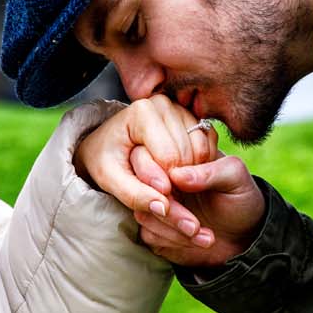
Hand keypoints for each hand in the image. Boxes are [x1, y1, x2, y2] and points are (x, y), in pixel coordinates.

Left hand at [75, 94, 217, 227]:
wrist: (105, 146)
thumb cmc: (105, 161)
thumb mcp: (111, 181)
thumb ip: (135, 195)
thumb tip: (164, 208)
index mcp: (142, 112)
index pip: (169, 157)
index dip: (165, 184)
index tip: (152, 193)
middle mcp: (164, 104)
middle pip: (186, 154)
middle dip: (178, 181)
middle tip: (161, 192)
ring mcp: (180, 108)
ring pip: (200, 152)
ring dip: (190, 176)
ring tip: (168, 183)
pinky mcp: (191, 118)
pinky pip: (206, 148)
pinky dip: (198, 167)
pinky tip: (180, 174)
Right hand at [129, 149, 263, 267]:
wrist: (244, 234)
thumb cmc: (240, 198)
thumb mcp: (235, 178)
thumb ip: (210, 171)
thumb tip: (177, 174)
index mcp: (176, 156)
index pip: (146, 155)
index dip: (154, 173)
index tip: (172, 189)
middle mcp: (160, 177)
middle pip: (140, 186)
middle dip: (168, 209)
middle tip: (195, 225)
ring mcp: (154, 203)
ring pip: (143, 212)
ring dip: (173, 228)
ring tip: (205, 235)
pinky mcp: (154, 228)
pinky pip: (148, 233)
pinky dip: (173, 240)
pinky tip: (198, 241)